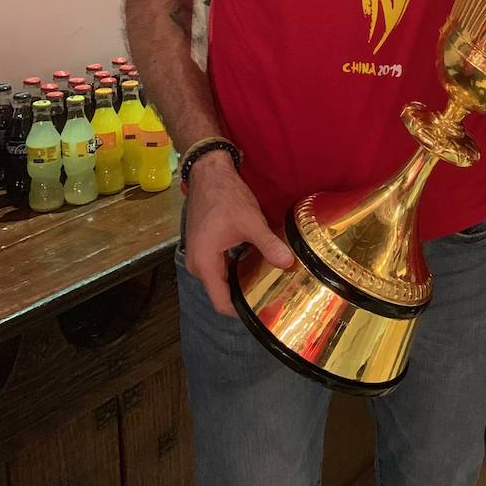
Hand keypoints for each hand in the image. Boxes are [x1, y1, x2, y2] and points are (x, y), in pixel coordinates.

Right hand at [184, 154, 293, 315]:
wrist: (208, 173)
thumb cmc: (225, 197)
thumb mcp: (251, 222)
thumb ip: (268, 245)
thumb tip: (288, 263)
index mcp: (205, 264)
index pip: (221, 303)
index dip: (241, 311)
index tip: (263, 312)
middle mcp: (197, 265)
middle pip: (221, 292)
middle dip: (243, 297)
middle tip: (271, 296)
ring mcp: (199, 255)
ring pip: (221, 279)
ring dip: (240, 281)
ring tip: (266, 282)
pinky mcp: (203, 246)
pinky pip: (219, 266)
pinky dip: (234, 268)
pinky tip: (254, 264)